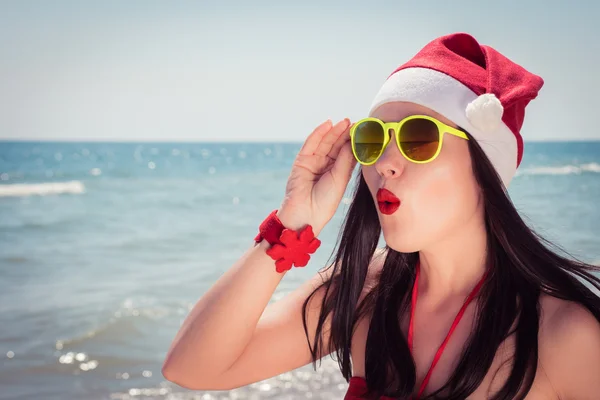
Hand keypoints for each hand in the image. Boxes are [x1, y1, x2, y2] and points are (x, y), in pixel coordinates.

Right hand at [277, 119, 356, 235]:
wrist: (306, 213)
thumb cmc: (325, 201)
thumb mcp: (340, 178)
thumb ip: (346, 158)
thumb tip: (354, 140)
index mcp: (338, 173)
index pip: (347, 153)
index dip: (354, 142)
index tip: (364, 131)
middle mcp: (326, 166)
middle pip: (336, 146)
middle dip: (345, 134)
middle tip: (355, 123)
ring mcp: (313, 162)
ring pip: (324, 143)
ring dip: (334, 131)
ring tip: (344, 122)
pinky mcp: (302, 161)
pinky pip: (310, 144)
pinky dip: (318, 133)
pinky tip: (328, 124)